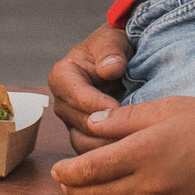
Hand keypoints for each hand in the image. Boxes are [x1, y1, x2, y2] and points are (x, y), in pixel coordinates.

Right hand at [48, 25, 130, 154]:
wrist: (119, 59)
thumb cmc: (113, 47)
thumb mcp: (112, 40)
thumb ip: (110, 51)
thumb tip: (110, 69)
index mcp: (62, 76)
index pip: (76, 96)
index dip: (97, 103)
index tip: (119, 107)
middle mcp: (63, 103)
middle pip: (79, 123)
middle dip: (104, 128)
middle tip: (131, 131)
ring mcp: (73, 122)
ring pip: (83, 143)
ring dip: (106, 146)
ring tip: (131, 144)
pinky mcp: (85, 136)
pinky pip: (92, 152)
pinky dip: (109, 153)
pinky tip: (130, 149)